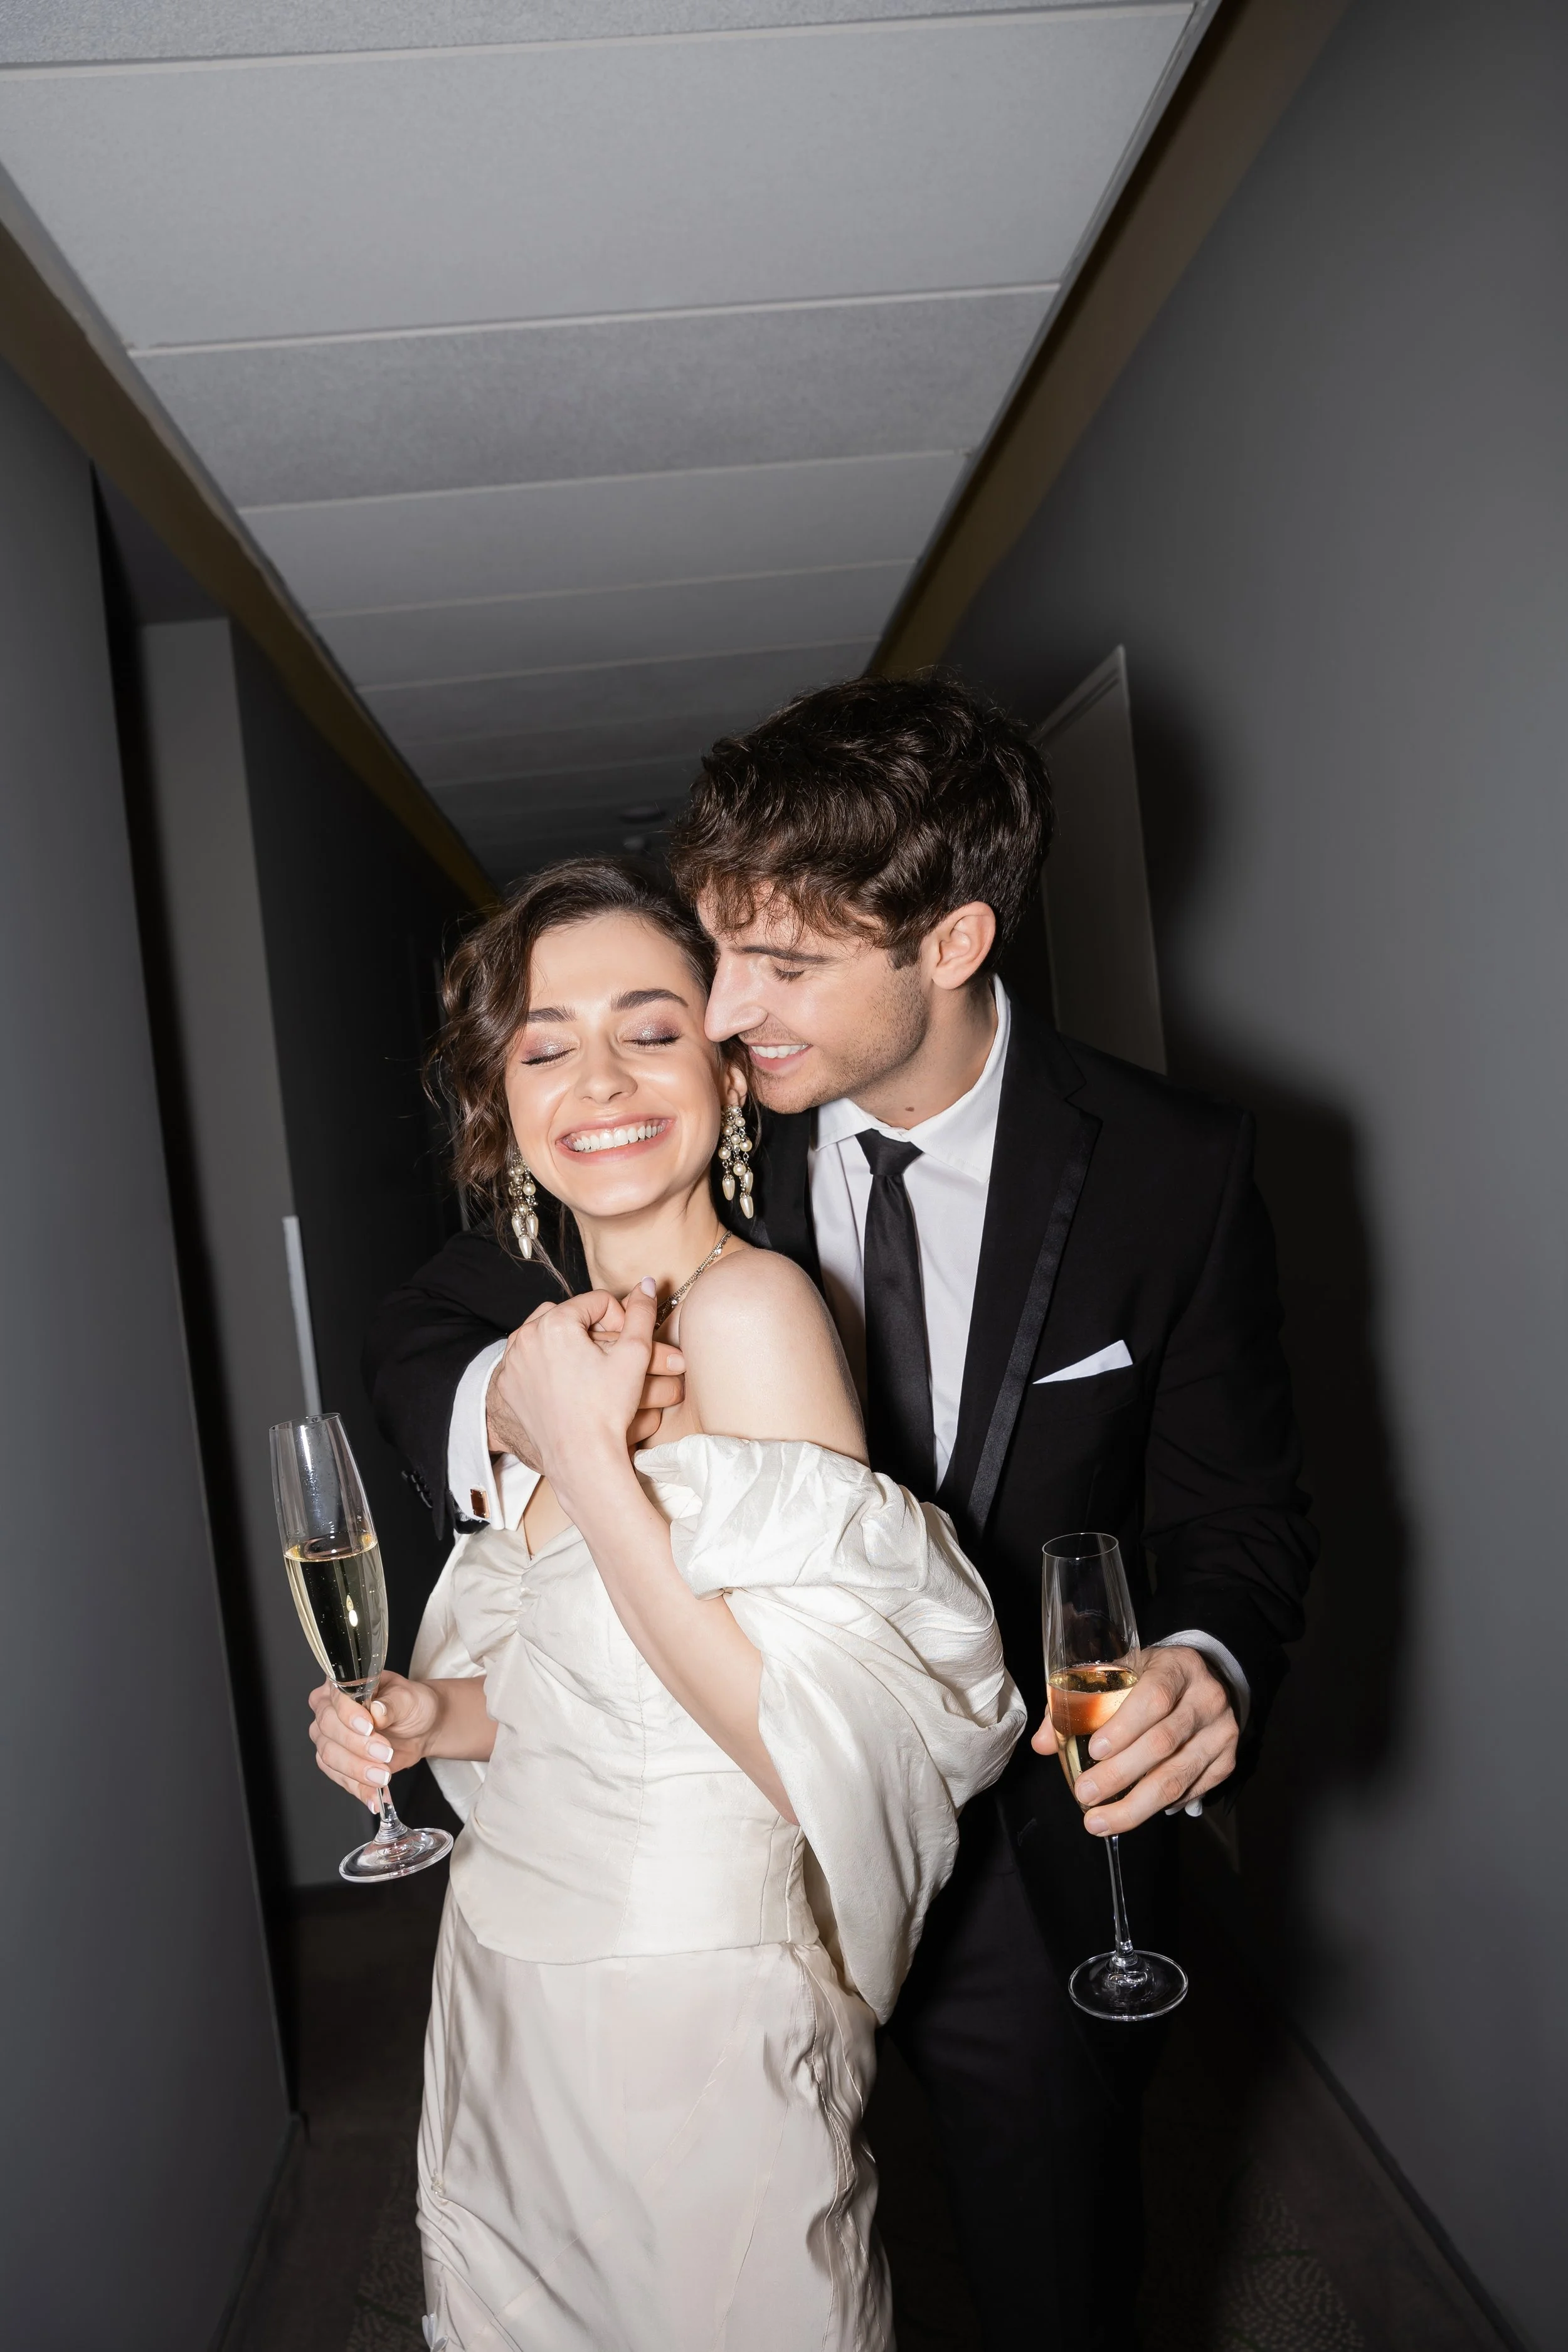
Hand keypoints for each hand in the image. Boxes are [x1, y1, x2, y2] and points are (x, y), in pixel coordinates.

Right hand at [309, 1673, 439, 1811]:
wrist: (421, 1728)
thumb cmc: (412, 1705)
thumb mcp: (409, 1698)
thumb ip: (392, 1704)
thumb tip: (377, 1711)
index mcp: (343, 1686)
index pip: (336, 1698)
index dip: (349, 1714)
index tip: (370, 1727)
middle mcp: (330, 1710)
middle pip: (328, 1729)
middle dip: (357, 1745)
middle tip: (385, 1753)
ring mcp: (330, 1737)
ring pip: (329, 1756)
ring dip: (357, 1769)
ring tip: (383, 1776)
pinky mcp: (337, 1762)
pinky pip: (339, 1778)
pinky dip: (358, 1789)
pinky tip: (374, 1796)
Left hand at [490, 1282, 660, 1517]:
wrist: (580, 1458)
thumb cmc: (607, 1409)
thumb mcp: (634, 1355)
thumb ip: (641, 1313)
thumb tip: (647, 1283)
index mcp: (555, 1322)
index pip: (597, 1301)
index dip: (619, 1319)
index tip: (625, 1345)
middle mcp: (525, 1336)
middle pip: (567, 1314)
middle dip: (589, 1329)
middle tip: (606, 1356)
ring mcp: (511, 1361)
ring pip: (544, 1334)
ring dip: (565, 1342)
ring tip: (586, 1367)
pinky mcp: (506, 1384)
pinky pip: (526, 1360)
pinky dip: (543, 1364)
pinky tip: (564, 1384)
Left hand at [1031, 1646, 1237, 1835]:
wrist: (1206, 1680)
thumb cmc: (1152, 1677)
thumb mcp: (1120, 1673)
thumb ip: (1080, 1702)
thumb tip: (1042, 1743)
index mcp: (1177, 1667)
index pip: (1154, 1697)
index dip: (1123, 1727)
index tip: (1093, 1751)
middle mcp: (1207, 1698)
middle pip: (1163, 1743)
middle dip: (1119, 1775)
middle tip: (1085, 1795)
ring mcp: (1222, 1732)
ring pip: (1178, 1776)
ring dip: (1135, 1805)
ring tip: (1099, 1821)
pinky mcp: (1227, 1760)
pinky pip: (1192, 1790)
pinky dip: (1161, 1805)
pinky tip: (1134, 1812)